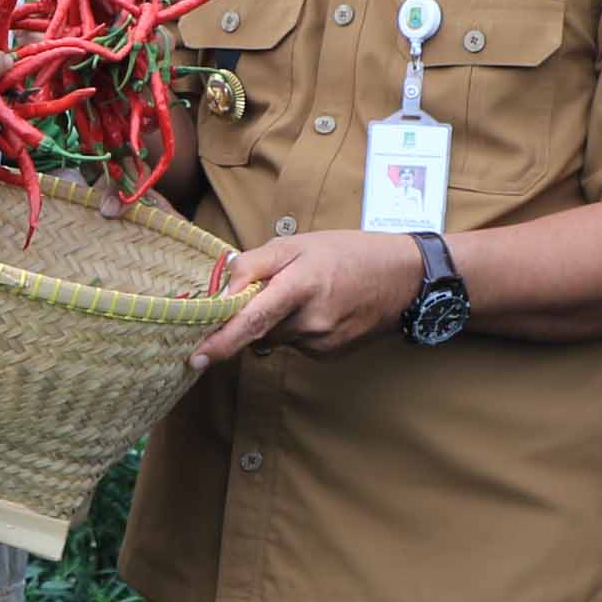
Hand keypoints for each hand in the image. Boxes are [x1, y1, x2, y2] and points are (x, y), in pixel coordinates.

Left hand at [190, 230, 424, 367]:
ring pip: (277, 338)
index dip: (222, 341)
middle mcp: (311, 320)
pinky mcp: (330, 355)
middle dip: (253, 316)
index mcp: (301, 285)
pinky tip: (320, 310)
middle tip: (276, 290)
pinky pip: (296, 345)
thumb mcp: (298, 243)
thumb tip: (222, 290)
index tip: (197, 357)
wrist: (404, 278)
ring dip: (277, 321)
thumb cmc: (348, 253)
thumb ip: (254, 264)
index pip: (252, 319)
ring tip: (307, 294)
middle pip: (259, 330)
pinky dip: (296, 330)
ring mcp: (322, 342)